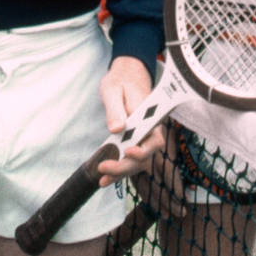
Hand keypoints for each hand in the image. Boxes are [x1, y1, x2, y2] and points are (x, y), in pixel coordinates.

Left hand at [95, 55, 159, 182]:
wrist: (126, 75)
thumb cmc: (121, 81)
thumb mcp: (113, 90)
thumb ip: (115, 109)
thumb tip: (117, 129)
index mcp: (150, 116)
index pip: (153, 140)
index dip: (142, 150)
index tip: (128, 151)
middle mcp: (150, 130)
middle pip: (145, 156)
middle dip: (125, 166)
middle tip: (104, 169)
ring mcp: (142, 137)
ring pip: (138, 162)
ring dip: (121, 173)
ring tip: (102, 180)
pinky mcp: (133, 140)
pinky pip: (129, 159)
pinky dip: (118, 170)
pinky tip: (104, 178)